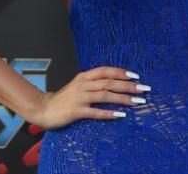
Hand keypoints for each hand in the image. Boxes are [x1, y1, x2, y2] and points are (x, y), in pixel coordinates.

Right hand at [26, 67, 147, 129]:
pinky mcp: (76, 111)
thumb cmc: (64, 98)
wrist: (43, 109)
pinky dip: (109, 113)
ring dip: (123, 99)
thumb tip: (117, 82)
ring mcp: (79, 98)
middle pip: (109, 83)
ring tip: (138, 102)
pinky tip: (120, 115)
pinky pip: (95, 112)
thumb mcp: (79, 85)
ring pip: (105, 96)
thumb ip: (94, 82)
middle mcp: (83, 85)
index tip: (136, 76)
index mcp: (84, 77)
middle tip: (144, 89)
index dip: (121, 72)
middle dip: (129, 86)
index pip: (106, 71)